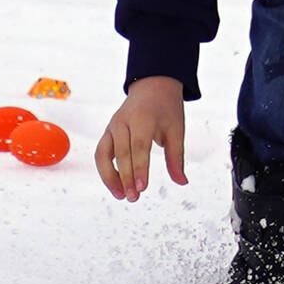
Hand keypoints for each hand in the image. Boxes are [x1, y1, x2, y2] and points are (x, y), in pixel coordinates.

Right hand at [94, 76, 187, 201]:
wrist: (152, 86)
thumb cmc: (166, 109)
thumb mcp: (176, 130)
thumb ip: (177, 157)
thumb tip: (182, 182)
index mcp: (143, 118)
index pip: (139, 146)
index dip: (139, 168)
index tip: (142, 188)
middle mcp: (123, 121)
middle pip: (121, 153)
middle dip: (126, 178)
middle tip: (134, 198)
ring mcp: (112, 126)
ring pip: (103, 155)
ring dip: (110, 177)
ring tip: (121, 196)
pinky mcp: (107, 132)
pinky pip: (101, 153)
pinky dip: (106, 171)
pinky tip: (116, 186)